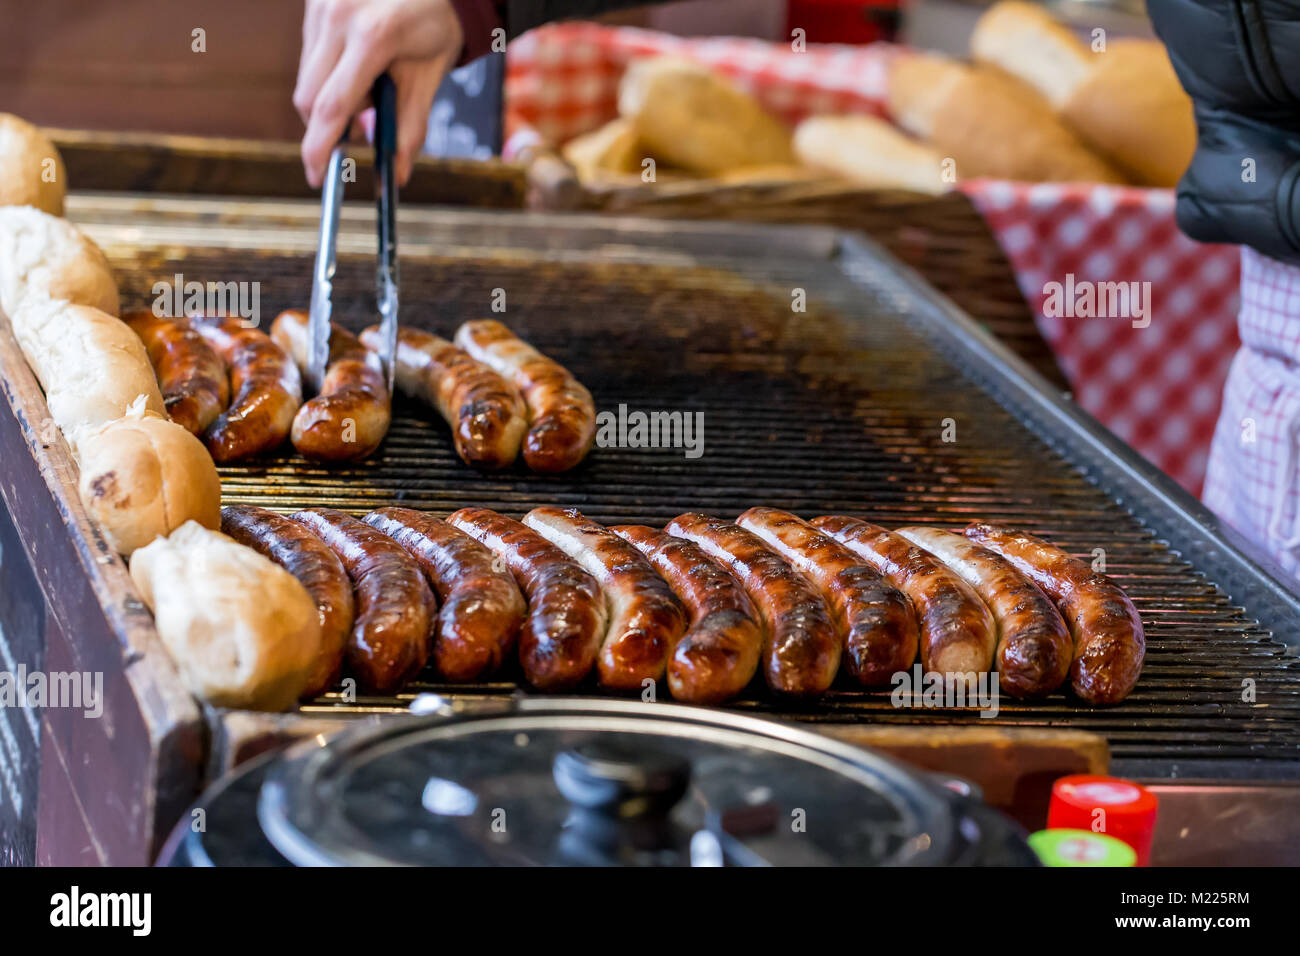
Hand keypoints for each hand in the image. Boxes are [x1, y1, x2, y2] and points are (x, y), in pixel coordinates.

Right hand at [294, 0, 464, 186]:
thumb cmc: (438, 25)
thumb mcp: (430, 77)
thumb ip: (411, 129)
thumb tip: (396, 177)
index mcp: (373, 37)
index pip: (332, 107)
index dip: (320, 149)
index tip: (318, 178)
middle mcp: (339, 15)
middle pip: (310, 96)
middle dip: (327, 124)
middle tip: (357, 129)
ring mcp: (321, 2)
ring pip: (307, 75)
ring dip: (330, 93)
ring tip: (369, 81)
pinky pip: (309, 50)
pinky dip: (328, 68)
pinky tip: (358, 57)